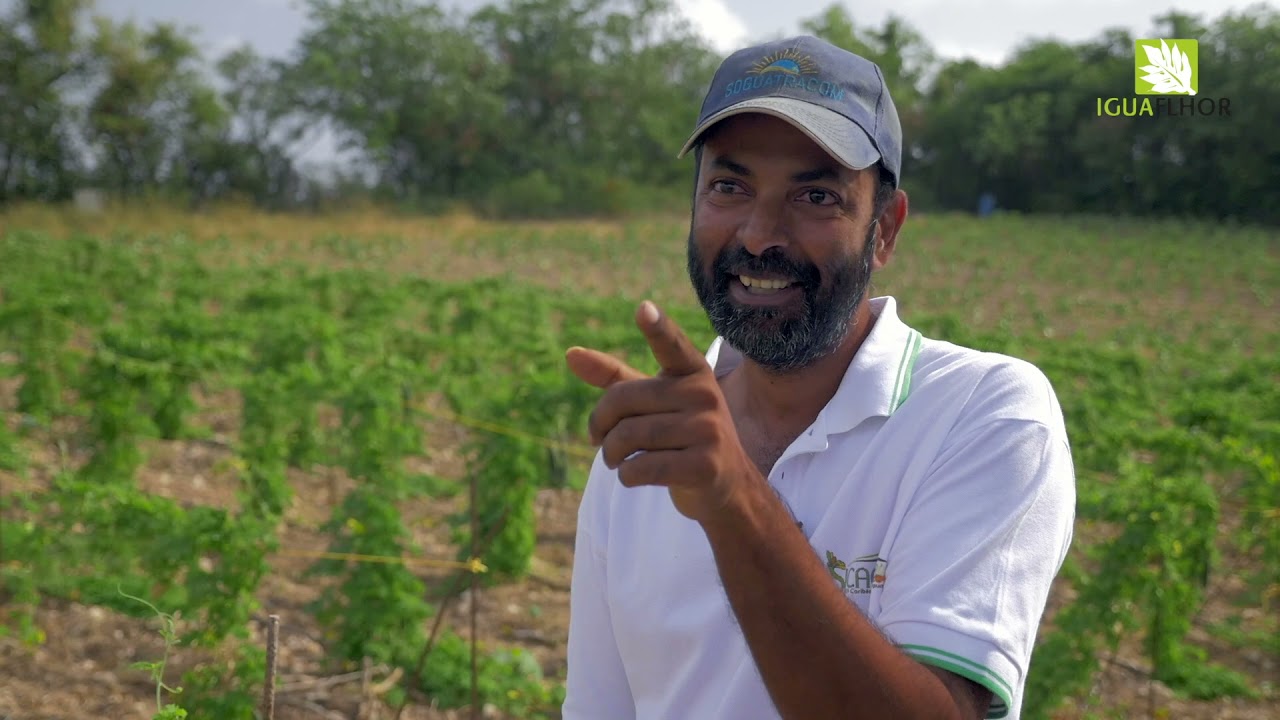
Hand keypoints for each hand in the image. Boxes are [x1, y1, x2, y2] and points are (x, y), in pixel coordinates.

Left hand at [565, 301, 757, 523]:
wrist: (727, 484)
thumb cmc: (681, 436)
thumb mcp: (653, 403)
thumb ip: (615, 379)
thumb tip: (570, 353)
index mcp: (693, 372)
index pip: (672, 346)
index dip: (657, 328)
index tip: (643, 309)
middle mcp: (705, 395)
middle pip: (624, 401)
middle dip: (601, 425)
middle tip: (599, 440)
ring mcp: (708, 430)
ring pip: (629, 437)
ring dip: (611, 454)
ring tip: (616, 459)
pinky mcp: (705, 465)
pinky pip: (641, 467)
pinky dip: (626, 475)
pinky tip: (632, 475)